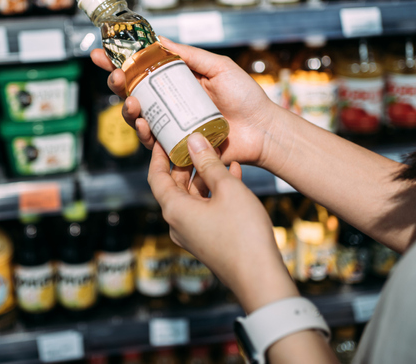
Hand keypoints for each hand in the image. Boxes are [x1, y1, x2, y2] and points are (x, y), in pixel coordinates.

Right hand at [91, 37, 277, 166]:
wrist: (262, 129)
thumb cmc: (245, 96)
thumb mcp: (217, 67)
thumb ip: (188, 55)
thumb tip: (158, 39)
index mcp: (176, 81)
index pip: (141, 69)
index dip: (119, 62)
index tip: (100, 54)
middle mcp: (169, 102)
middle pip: (132, 92)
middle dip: (117, 84)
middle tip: (115, 77)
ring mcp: (171, 123)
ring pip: (137, 117)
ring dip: (127, 109)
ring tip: (130, 102)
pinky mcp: (176, 145)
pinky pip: (152, 140)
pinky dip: (144, 132)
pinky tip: (144, 124)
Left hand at [148, 132, 297, 312]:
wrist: (260, 277)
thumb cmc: (242, 233)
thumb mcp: (227, 189)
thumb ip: (209, 163)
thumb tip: (193, 140)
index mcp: (174, 210)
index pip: (156, 177)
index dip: (159, 155)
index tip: (164, 137)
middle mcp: (178, 223)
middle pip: (174, 186)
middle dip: (186, 163)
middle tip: (196, 141)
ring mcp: (192, 234)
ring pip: (193, 197)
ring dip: (206, 176)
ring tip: (220, 154)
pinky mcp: (208, 240)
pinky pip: (205, 209)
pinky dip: (215, 192)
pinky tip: (234, 175)